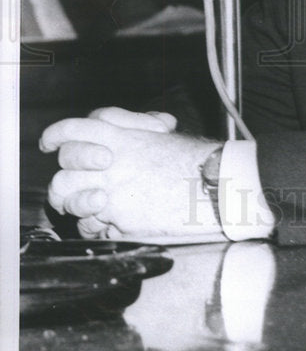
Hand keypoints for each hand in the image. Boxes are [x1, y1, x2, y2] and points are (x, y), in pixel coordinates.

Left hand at [40, 109, 222, 239]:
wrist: (211, 186)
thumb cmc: (193, 159)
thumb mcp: (160, 133)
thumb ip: (131, 127)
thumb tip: (109, 124)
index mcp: (119, 136)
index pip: (73, 130)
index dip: (56, 136)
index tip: (49, 144)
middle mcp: (110, 161)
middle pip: (64, 169)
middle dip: (67, 178)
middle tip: (79, 183)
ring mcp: (110, 190)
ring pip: (69, 199)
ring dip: (78, 205)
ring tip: (97, 205)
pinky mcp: (118, 218)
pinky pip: (90, 226)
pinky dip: (97, 226)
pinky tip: (115, 220)